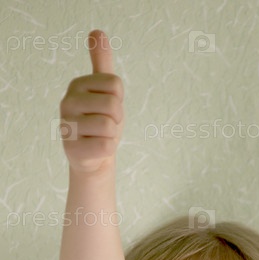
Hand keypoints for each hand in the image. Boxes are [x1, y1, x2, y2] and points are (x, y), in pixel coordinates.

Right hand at [59, 30, 123, 173]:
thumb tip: (97, 31)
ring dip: (113, 134)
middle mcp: (67, 103)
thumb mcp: (104, 90)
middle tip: (106, 124)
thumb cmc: (100, 120)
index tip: (109, 107)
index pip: (115, 84)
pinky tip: (96, 149)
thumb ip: (102, 62)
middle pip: (113, 105)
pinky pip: (107, 146)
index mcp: (77, 85)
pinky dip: (109, 149)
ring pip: (110, 126)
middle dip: (117, 118)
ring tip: (100, 136)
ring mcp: (68, 126)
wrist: (93, 156)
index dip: (119, 98)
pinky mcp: (74, 149)